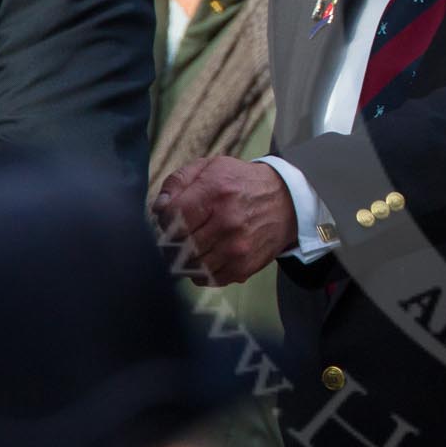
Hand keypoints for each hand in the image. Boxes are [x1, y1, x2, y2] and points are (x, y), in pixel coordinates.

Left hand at [151, 156, 297, 284]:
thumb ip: (179, 181)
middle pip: (179, 244)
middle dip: (171, 242)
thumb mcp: (212, 167)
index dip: (164, 220)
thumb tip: (159, 208)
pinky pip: (208, 279)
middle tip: (176, 236)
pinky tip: (206, 257)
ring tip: (190, 248)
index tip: (168, 219)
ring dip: (184, 259)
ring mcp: (237, 246)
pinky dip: (201, 272)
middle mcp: (228, 220)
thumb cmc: (242, 183)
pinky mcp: (244, 266)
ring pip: (190, 265)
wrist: (287, 202)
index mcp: (216, 191)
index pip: (173, 216)